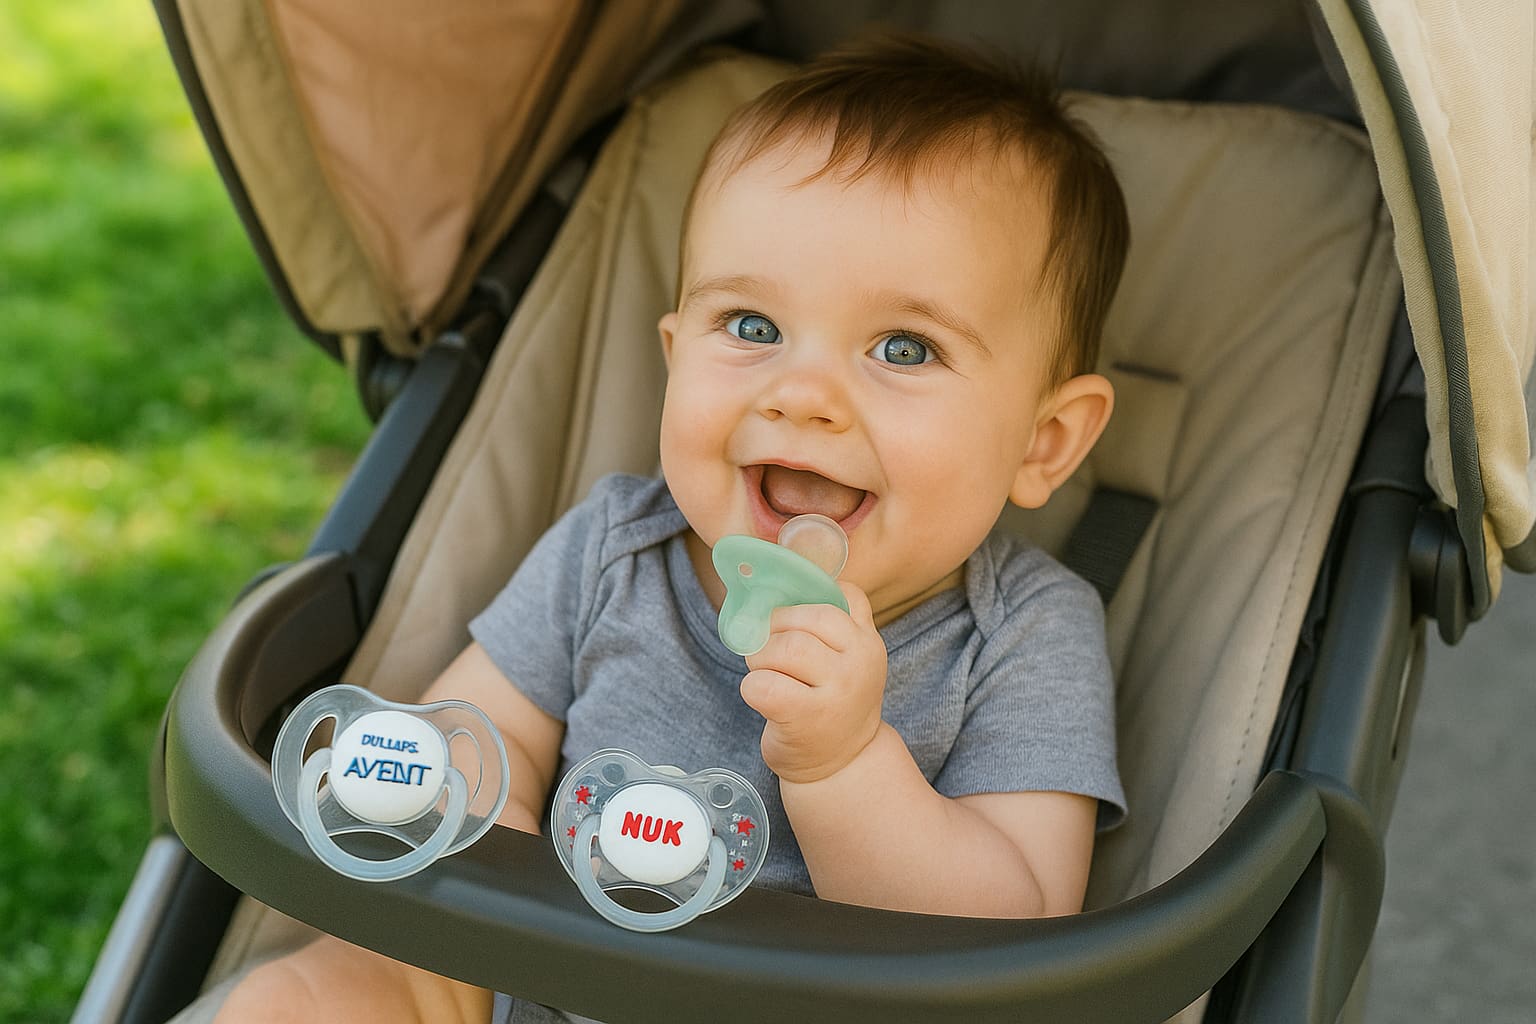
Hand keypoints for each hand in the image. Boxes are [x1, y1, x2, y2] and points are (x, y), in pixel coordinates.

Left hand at [739, 581, 886, 783]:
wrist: (841, 765)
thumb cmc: (830, 704)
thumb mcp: (844, 660)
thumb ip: (825, 626)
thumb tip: (765, 594)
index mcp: (867, 640)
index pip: (841, 593)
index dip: (803, 601)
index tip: (789, 622)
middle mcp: (860, 661)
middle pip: (803, 619)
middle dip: (773, 630)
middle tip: (767, 652)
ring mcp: (838, 690)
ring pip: (783, 648)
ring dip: (760, 658)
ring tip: (764, 674)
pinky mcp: (807, 717)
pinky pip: (763, 684)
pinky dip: (751, 687)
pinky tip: (762, 698)